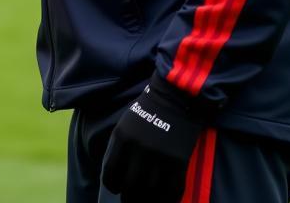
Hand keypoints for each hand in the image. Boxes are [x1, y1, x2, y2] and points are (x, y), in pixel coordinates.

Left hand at [101, 73, 206, 201]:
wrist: (176, 96)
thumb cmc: (149, 109)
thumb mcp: (126, 123)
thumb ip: (120, 147)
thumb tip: (117, 174)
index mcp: (122, 138)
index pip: (110, 173)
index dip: (112, 184)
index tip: (116, 187)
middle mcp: (139, 150)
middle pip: (129, 187)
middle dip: (128, 198)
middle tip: (130, 199)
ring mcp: (160, 157)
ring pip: (149, 193)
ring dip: (147, 201)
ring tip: (146, 200)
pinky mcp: (179, 162)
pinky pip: (171, 192)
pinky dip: (167, 200)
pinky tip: (163, 200)